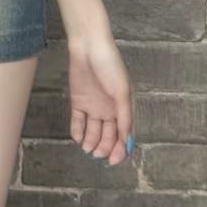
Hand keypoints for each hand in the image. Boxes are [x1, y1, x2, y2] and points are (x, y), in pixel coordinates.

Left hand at [67, 29, 134, 164]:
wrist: (89, 46)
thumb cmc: (110, 66)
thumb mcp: (122, 92)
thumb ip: (125, 118)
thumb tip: (128, 142)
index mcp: (124, 107)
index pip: (123, 134)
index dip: (120, 149)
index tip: (114, 160)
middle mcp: (109, 109)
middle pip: (108, 135)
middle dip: (104, 147)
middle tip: (97, 155)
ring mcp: (94, 106)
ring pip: (93, 131)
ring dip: (91, 142)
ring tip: (87, 148)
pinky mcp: (79, 101)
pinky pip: (78, 121)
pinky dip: (78, 131)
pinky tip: (78, 137)